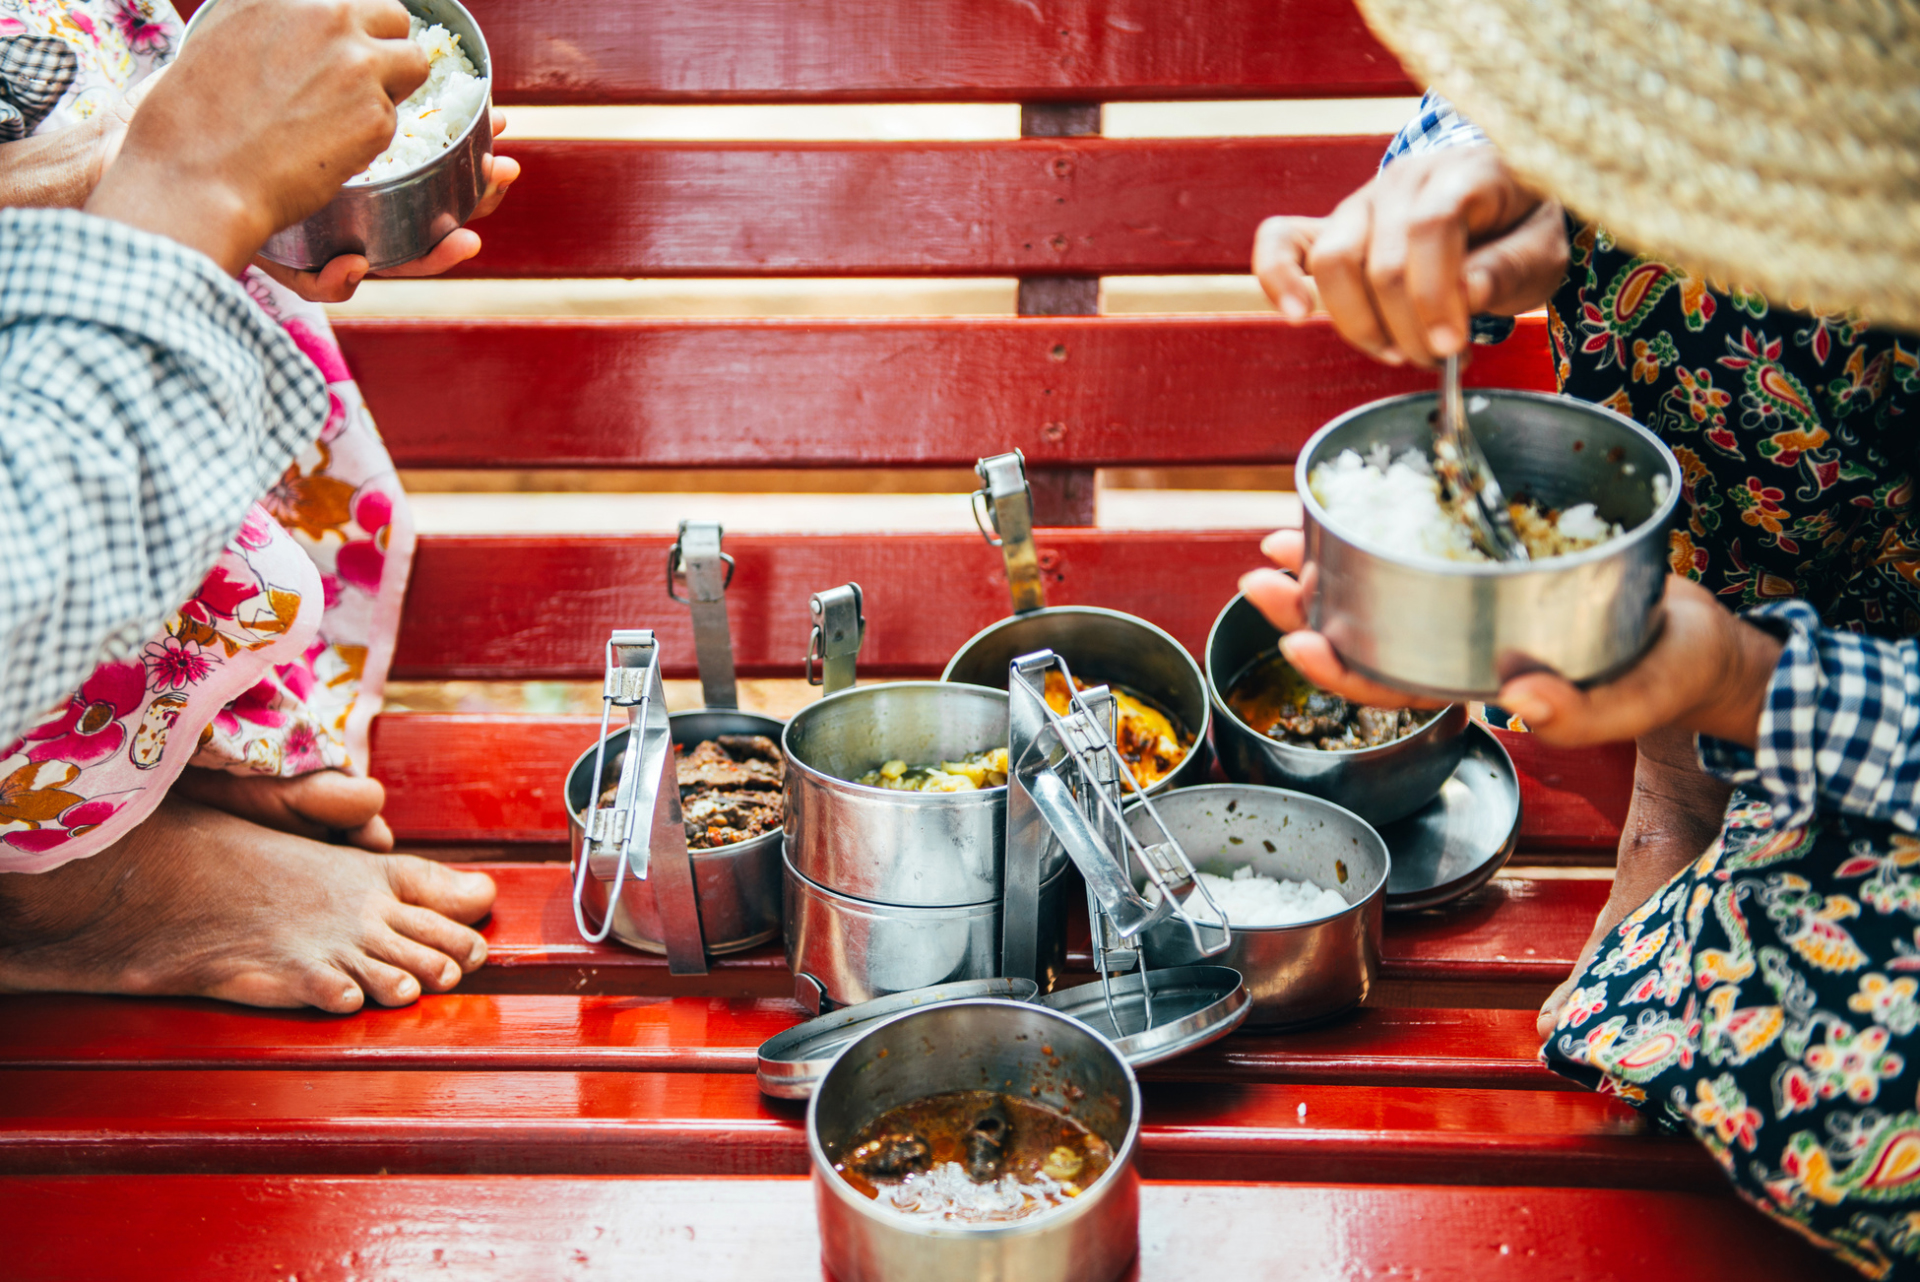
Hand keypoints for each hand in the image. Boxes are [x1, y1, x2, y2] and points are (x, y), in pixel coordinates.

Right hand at [85, 0, 428, 273]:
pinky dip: (372, 138)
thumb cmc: (191, 122)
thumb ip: (271, 25)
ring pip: (413, 64)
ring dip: (392, 90)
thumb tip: (296, 35)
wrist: (196, 176)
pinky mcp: (375, 113)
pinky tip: (329, 151)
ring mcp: (356, 63)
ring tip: (347, 120)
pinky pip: (395, 119)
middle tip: (359, 87)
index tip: (343, 51)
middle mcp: (325, 14)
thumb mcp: (219, 38)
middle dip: (385, 50)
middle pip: (393, 18)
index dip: (351, 28)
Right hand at [255, 115, 521, 301]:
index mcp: (363, 246)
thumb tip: (358, 271)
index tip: (467, 240)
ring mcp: (383, 180)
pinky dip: (457, 123)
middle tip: (503, 171)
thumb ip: (320, 279)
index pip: (411, 257)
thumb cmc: (247, 219)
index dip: (441, 253)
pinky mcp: (381, 137)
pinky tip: (484, 111)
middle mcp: (380, 217)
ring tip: (501, 134)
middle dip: (477, 195)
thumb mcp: (281, 260)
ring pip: (440, 176)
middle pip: (439, 214)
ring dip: (472, 156)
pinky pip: (428, 132)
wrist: (214, 173)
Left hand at [1242, 531, 1781, 746]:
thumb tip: (1522, 705)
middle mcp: (1463, 647)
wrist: (1701, 639)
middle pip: (1369, 637)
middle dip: (1309, 612)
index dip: (1342, 671)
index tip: (1297, 646)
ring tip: (1280, 542)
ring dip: (1329, 570)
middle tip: (1261, 577)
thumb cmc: (1669, 676)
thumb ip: (1583, 712)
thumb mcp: (1636, 697)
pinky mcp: (1492, 561)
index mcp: (1482, 686)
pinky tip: (1349, 506)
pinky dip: (1381, 528)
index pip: (1396, 686)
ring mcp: (1472, 606)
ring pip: (1382, 592)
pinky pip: (1423, 547)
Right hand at [1251, 145, 1569, 366]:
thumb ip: (1510, 267)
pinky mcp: (1330, 226)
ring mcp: (1360, 201)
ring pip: (1332, 260)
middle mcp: (1404, 180)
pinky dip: (1278, 277)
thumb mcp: (1543, 250)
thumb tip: (1467, 292)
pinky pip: (1280, 241)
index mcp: (1464, 172)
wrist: (1500, 207)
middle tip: (1438, 360)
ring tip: (1396, 352)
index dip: (1434, 293)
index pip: (1430, 226)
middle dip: (1406, 326)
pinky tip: (1298, 314)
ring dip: (1360, 323)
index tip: (1450, 346)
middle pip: (1380, 259)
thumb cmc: (1520, 230)